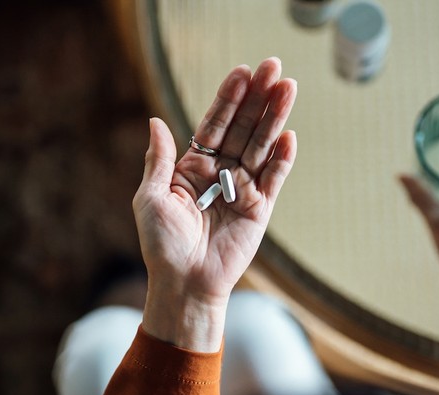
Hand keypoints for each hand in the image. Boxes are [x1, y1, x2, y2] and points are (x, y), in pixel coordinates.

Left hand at [133, 58, 296, 350]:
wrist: (184, 283)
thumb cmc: (162, 245)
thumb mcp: (150, 198)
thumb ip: (159, 160)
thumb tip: (156, 121)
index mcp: (192, 167)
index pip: (214, 124)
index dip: (228, 98)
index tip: (242, 72)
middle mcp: (220, 173)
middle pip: (243, 127)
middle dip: (258, 98)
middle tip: (275, 67)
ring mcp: (242, 189)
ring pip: (261, 146)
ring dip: (275, 118)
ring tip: (288, 88)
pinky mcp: (259, 209)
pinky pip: (273, 179)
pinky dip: (282, 158)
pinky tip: (289, 136)